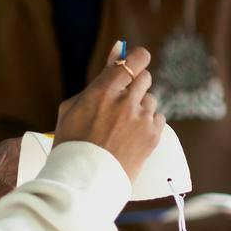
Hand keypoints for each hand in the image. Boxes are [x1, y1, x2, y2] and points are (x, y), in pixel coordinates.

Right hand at [55, 44, 167, 182]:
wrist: (83, 182)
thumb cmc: (72, 142)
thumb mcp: (73, 107)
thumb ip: (99, 76)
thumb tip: (118, 48)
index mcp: (102, 91)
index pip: (133, 60)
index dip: (137, 58)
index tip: (135, 61)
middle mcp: (125, 102)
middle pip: (145, 76)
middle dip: (135, 84)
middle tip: (123, 100)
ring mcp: (141, 119)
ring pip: (151, 99)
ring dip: (140, 107)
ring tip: (123, 126)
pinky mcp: (153, 136)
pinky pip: (159, 117)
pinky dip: (148, 123)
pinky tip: (132, 136)